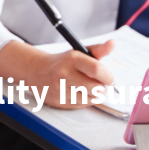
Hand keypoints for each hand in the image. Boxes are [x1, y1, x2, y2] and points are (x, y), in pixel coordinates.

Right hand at [0, 39, 115, 108]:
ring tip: (85, 86)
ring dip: (93, 94)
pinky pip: (83, 105)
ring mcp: (61, 90)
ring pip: (92, 99)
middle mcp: (65, 74)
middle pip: (97, 88)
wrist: (36, 71)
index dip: (108, 76)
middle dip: (101, 87)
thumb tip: (113, 43)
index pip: (97, 70)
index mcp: (71, 59)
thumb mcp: (79, 52)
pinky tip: (77, 92)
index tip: (109, 78)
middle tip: (97, 82)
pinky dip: (84, 100)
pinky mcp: (60, 102)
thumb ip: (98, 49)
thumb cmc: (62, 62)